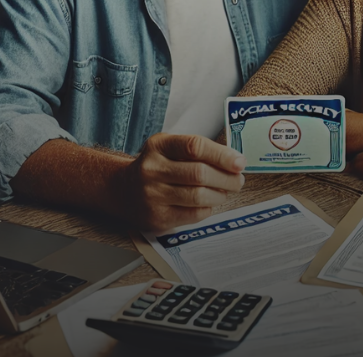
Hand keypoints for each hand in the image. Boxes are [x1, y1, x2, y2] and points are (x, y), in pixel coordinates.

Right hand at [113, 134, 245, 231]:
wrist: (123, 190)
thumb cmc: (156, 166)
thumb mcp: (169, 148)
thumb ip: (198, 150)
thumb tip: (235, 161)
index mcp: (158, 145)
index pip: (195, 146)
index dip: (222, 155)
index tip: (239, 162)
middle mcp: (152, 169)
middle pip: (199, 173)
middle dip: (227, 178)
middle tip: (238, 180)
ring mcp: (152, 194)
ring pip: (199, 196)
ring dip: (220, 195)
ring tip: (225, 192)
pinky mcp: (157, 217)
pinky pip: (193, 214)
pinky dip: (208, 208)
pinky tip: (209, 203)